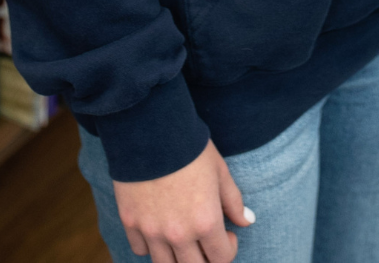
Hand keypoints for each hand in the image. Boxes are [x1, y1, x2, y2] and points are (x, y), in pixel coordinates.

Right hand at [113, 139, 252, 262]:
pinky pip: (140, 249)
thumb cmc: (190, 147)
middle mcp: (178, 234)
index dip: (229, 248)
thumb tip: (247, 221)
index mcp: (205, 222)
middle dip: (205, 258)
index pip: (222, 259)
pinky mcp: (130, 222)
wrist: (150, 129)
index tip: (227, 234)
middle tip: (206, 240)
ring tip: (183, 238)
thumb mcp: (220, 171)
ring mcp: (152, 231)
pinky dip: (150, 245)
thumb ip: (233, 200)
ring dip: (177, 257)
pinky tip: (158, 228)